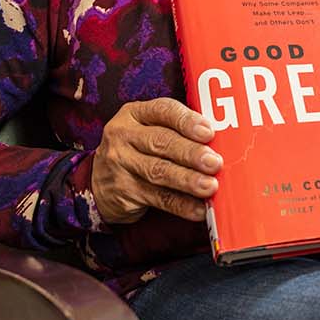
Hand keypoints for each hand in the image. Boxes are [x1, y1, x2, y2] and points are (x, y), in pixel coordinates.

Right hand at [90, 97, 222, 224]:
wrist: (98, 182)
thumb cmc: (138, 150)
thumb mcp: (148, 129)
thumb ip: (177, 130)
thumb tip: (221, 141)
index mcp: (134, 113)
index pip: (163, 110)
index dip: (187, 121)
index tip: (209, 132)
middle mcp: (123, 135)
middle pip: (161, 142)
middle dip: (191, 153)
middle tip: (215, 163)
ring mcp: (120, 164)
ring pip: (159, 172)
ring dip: (188, 180)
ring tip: (210, 186)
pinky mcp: (123, 192)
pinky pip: (158, 198)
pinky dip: (181, 205)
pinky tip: (198, 209)